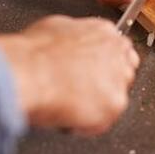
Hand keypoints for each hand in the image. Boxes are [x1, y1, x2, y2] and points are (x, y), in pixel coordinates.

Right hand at [0, 15, 138, 134]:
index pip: (119, 50)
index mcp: (103, 32)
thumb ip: (73, 37)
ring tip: (68, 104)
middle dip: (105, 85)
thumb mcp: (54, 28)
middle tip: (80, 93)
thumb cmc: (34, 53)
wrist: (30, 72)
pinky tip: (67, 116)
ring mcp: (119, 79)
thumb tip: (68, 44)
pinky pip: (101, 122)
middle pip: (124, 74)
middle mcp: (117, 53)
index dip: (104, 65)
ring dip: (94, 106)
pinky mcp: (115, 104)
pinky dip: (84, 125)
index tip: (93, 74)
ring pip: (113, 99)